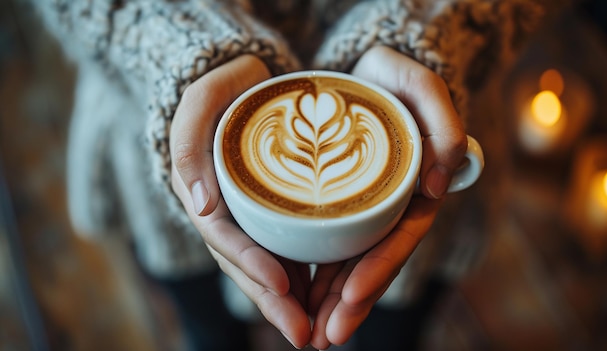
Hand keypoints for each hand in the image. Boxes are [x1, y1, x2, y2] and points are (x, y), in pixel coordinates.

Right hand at [169, 55, 311, 348]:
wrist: (244, 79)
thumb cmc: (222, 86)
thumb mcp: (200, 102)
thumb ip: (189, 146)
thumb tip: (199, 205)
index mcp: (203, 192)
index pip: (224, 237)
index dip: (251, 263)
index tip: (282, 286)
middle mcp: (225, 212)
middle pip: (247, 265)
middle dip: (274, 303)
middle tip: (304, 335)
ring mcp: (249, 216)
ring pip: (268, 266)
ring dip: (292, 303)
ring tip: (319, 332)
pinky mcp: (274, 212)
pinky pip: (289, 249)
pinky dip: (305, 277)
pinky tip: (326, 297)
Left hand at [309, 46, 466, 348]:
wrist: (364, 71)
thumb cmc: (394, 76)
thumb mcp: (421, 85)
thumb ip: (443, 122)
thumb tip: (438, 185)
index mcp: (413, 189)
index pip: (399, 239)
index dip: (378, 270)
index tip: (350, 296)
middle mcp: (391, 207)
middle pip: (372, 262)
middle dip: (349, 303)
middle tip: (322, 338)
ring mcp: (365, 210)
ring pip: (349, 264)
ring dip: (329, 302)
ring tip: (307, 335)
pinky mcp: (340, 206)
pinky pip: (329, 246)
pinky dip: (313, 274)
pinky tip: (295, 299)